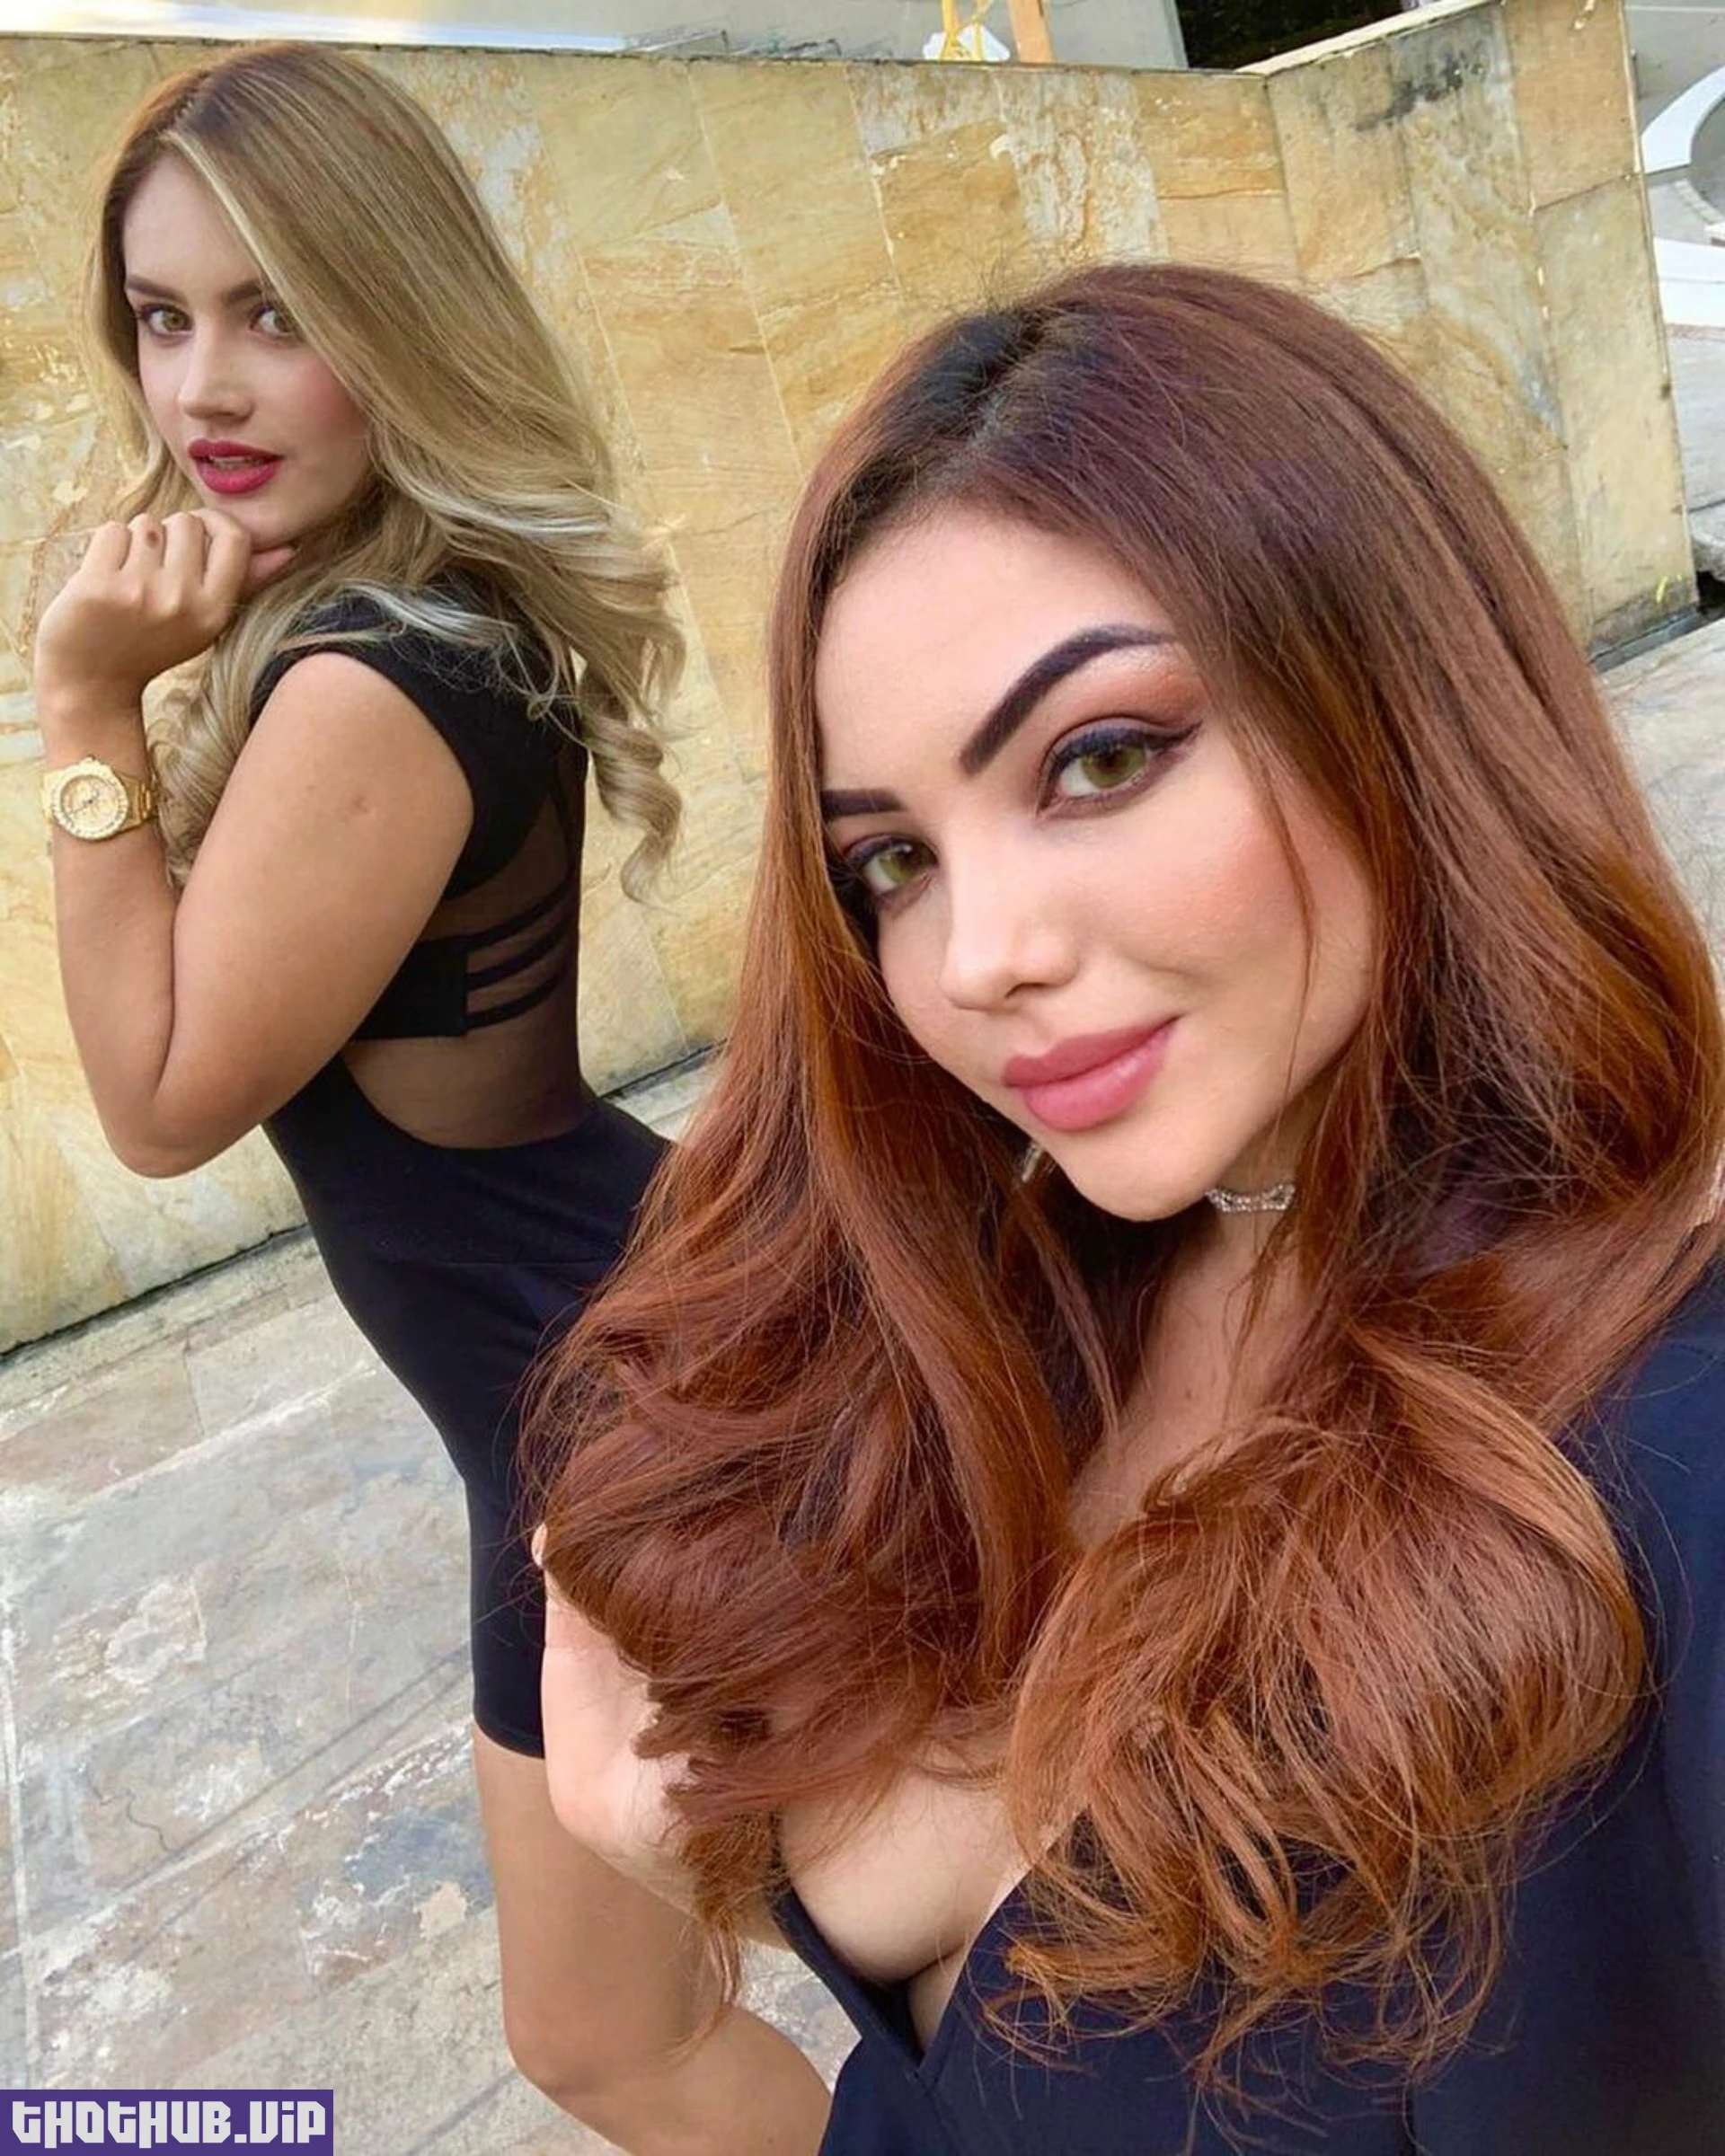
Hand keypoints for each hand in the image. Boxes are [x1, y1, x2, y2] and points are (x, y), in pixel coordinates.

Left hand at [33, 509, 295, 711]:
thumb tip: (288, 549)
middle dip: (169, 533)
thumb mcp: (205, 620)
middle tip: (156, 567)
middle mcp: (181, 600)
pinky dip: (107, 546)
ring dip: (135, 540)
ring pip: (146, 523)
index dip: (213, 523)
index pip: (233, 537)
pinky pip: (112, 531)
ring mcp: (139, 592)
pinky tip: (105, 575)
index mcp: (214, 610)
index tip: (197, 535)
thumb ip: (244, 581)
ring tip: (130, 574)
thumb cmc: (151, 642)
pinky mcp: (98, 585)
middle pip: (186, 521)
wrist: (93, 681)